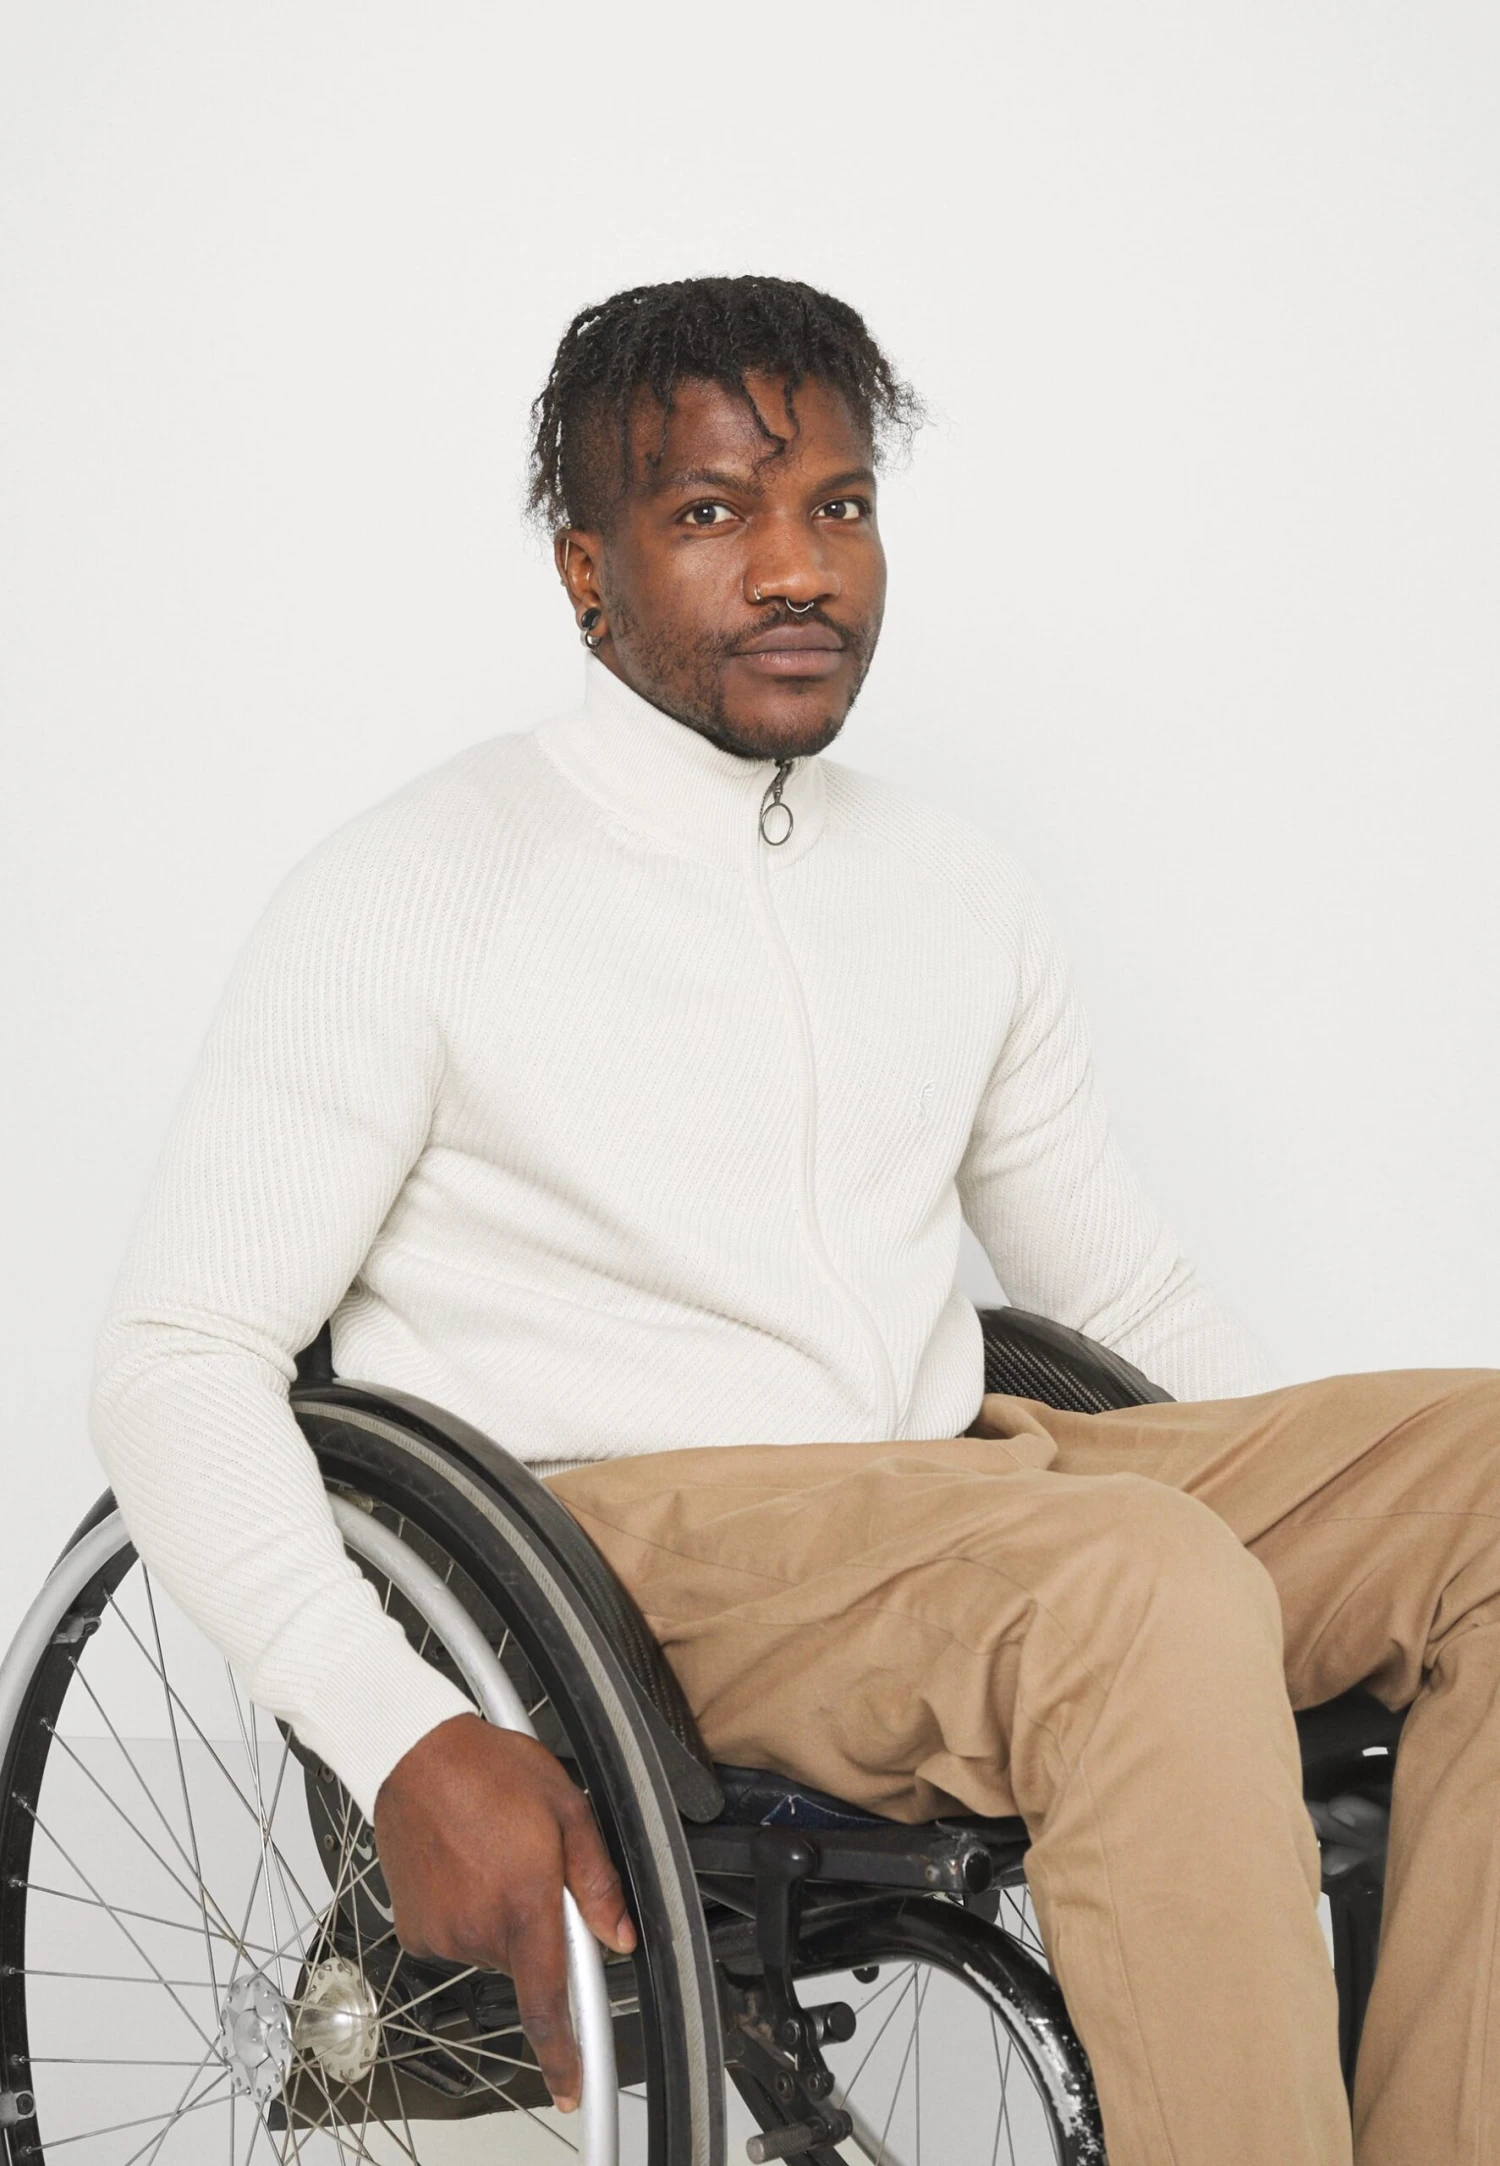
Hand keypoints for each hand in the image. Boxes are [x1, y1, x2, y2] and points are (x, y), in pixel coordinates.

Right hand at [372, 1712, 635, 2111]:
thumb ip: (597, 1881)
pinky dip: (467, 1911)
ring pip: (491, 1947)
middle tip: (530, 1867)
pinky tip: (464, 1864)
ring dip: (501, 1915)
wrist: (415, 1753)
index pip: (547, 2002)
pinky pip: (456, 1936)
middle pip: (526, 1961)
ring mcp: (442, 1932)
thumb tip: (618, 1933)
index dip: (564, 2052)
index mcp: (524, 1903)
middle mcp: (480, 1927)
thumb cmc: (489, 1770)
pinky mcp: (414, 1928)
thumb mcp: (568, 1809)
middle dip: (537, 1926)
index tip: (572, 2083)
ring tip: (491, 1852)